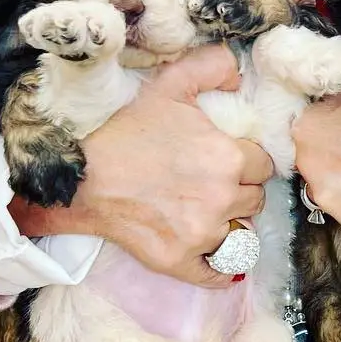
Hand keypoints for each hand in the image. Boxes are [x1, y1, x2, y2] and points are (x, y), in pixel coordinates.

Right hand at [12, 45, 273, 287]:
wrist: (78, 172)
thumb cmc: (124, 128)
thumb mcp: (169, 84)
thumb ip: (211, 67)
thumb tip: (238, 75)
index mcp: (229, 158)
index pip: (262, 165)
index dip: (246, 160)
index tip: (227, 159)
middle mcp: (221, 199)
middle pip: (254, 200)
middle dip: (238, 190)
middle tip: (212, 183)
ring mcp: (200, 234)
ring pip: (239, 234)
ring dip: (228, 224)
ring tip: (205, 212)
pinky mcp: (178, 261)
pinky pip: (217, 274)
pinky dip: (220, 270)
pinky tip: (216, 258)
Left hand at [293, 81, 340, 231]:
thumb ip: (331, 90)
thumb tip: (315, 88)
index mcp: (306, 129)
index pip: (292, 117)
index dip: (313, 111)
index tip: (332, 109)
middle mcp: (310, 170)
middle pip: (305, 151)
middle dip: (324, 141)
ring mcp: (331, 201)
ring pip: (323, 177)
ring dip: (338, 167)